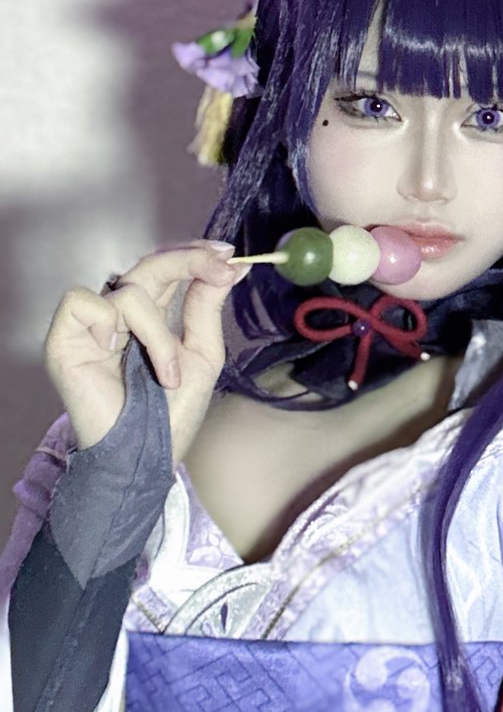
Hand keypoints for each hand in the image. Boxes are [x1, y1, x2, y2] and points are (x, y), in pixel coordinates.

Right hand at [44, 240, 246, 466]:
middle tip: (220, 268)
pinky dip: (107, 322)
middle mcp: (122, 315)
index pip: (169, 269)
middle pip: (151, 265)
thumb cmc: (171, 415)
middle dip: (189, 261)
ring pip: (130, 291)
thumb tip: (227, 265)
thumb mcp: (201, 356)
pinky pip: (84, 301)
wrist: (145, 457)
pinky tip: (114, 351)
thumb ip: (207, 309)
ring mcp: (93, 326)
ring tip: (167, 375)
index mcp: (153, 317)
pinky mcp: (66, 339)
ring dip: (158, 335)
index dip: (195, 255)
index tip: (227, 254)